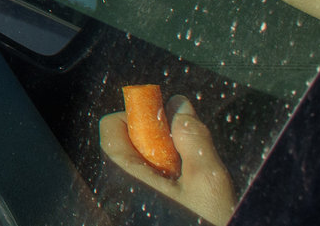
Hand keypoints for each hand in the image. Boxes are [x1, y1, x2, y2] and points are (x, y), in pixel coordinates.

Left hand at [100, 95, 235, 224]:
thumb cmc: (207, 225)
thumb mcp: (208, 182)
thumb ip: (192, 139)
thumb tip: (179, 105)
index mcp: (122, 176)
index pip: (111, 129)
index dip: (138, 117)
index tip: (168, 123)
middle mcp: (115, 192)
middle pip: (126, 149)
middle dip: (158, 145)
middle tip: (188, 161)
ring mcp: (124, 206)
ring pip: (139, 172)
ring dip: (165, 169)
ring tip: (191, 187)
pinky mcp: (136, 215)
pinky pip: (144, 191)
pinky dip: (166, 189)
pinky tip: (188, 203)